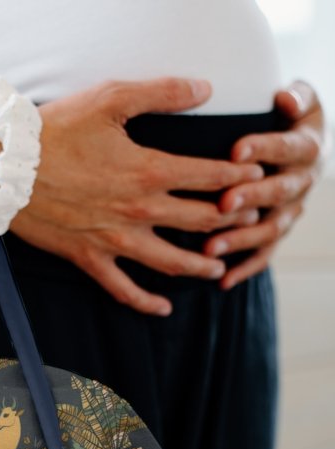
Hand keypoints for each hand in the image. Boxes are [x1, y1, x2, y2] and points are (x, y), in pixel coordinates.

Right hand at [0, 77, 265, 315]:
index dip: (241, 176)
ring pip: (172, 261)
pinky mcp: (87, 257)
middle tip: (247, 218)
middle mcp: (138, 210)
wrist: (3, 170)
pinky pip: (122, 289)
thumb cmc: (53, 131)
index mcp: (149, 170)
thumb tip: (205, 90)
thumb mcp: (110, 98)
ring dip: (201, 265)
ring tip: (219, 267)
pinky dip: (146, 302)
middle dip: (232, 220)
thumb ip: (162, 92)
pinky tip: (163, 308)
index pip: (212, 177)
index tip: (254, 175)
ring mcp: (113, 239)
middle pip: (202, 221)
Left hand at [206, 80, 326, 289]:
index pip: (288, 147)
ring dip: (242, 238)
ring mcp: (291, 211)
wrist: (295, 147)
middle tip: (223, 204)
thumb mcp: (299, 100)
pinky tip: (222, 281)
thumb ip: (295, 97)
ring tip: (211, 248)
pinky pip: (265, 256)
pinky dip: (244, 269)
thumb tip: (284, 97)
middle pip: (279, 192)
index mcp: (307, 146)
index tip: (235, 150)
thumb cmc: (284, 117)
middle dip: (251, 198)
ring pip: (270, 229)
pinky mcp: (278, 233)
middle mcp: (303, 181)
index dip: (264, 148)